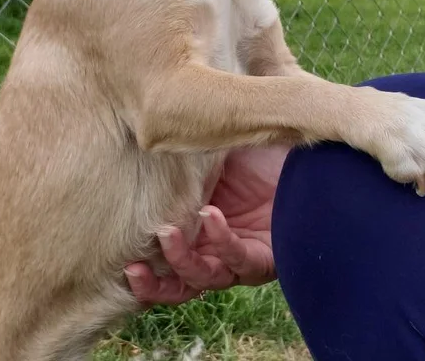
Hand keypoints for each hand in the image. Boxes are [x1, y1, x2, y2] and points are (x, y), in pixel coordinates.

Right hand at [124, 145, 287, 304]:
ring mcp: (239, 255)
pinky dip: (220, 240)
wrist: (304, 153)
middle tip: (132, 268)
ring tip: (166, 233)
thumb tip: (146, 140)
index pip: (163, 253)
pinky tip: (210, 215)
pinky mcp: (267, 258)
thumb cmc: (258, 147)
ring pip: (204, 279)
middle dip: (152, 284)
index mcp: (196, 224)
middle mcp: (215, 246)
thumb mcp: (212, 148)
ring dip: (181, 261)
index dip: (142, 258)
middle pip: (178, 282)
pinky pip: (238, 260)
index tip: (119, 245)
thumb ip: (182, 155)